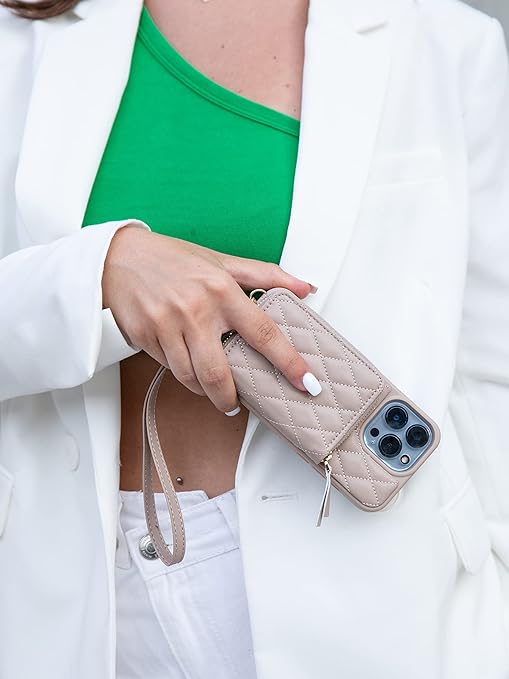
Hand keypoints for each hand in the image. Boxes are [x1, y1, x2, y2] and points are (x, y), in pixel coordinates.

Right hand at [102, 225, 320, 413]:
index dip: (288, 361)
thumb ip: (266, 275)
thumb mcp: (222, 261)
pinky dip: (182, 373)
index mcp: (221, 289)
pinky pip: (168, 368)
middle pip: (218, 372)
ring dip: (204, 389)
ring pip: (190, 376)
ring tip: (212, 387)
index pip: (263, 332)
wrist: (118, 257)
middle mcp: (195, 309)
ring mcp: (166, 325)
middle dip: (230, 397)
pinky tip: (187, 365)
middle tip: (236, 403)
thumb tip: (305, 288)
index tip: (305, 382)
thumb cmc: (173, 259)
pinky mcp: (144, 336)